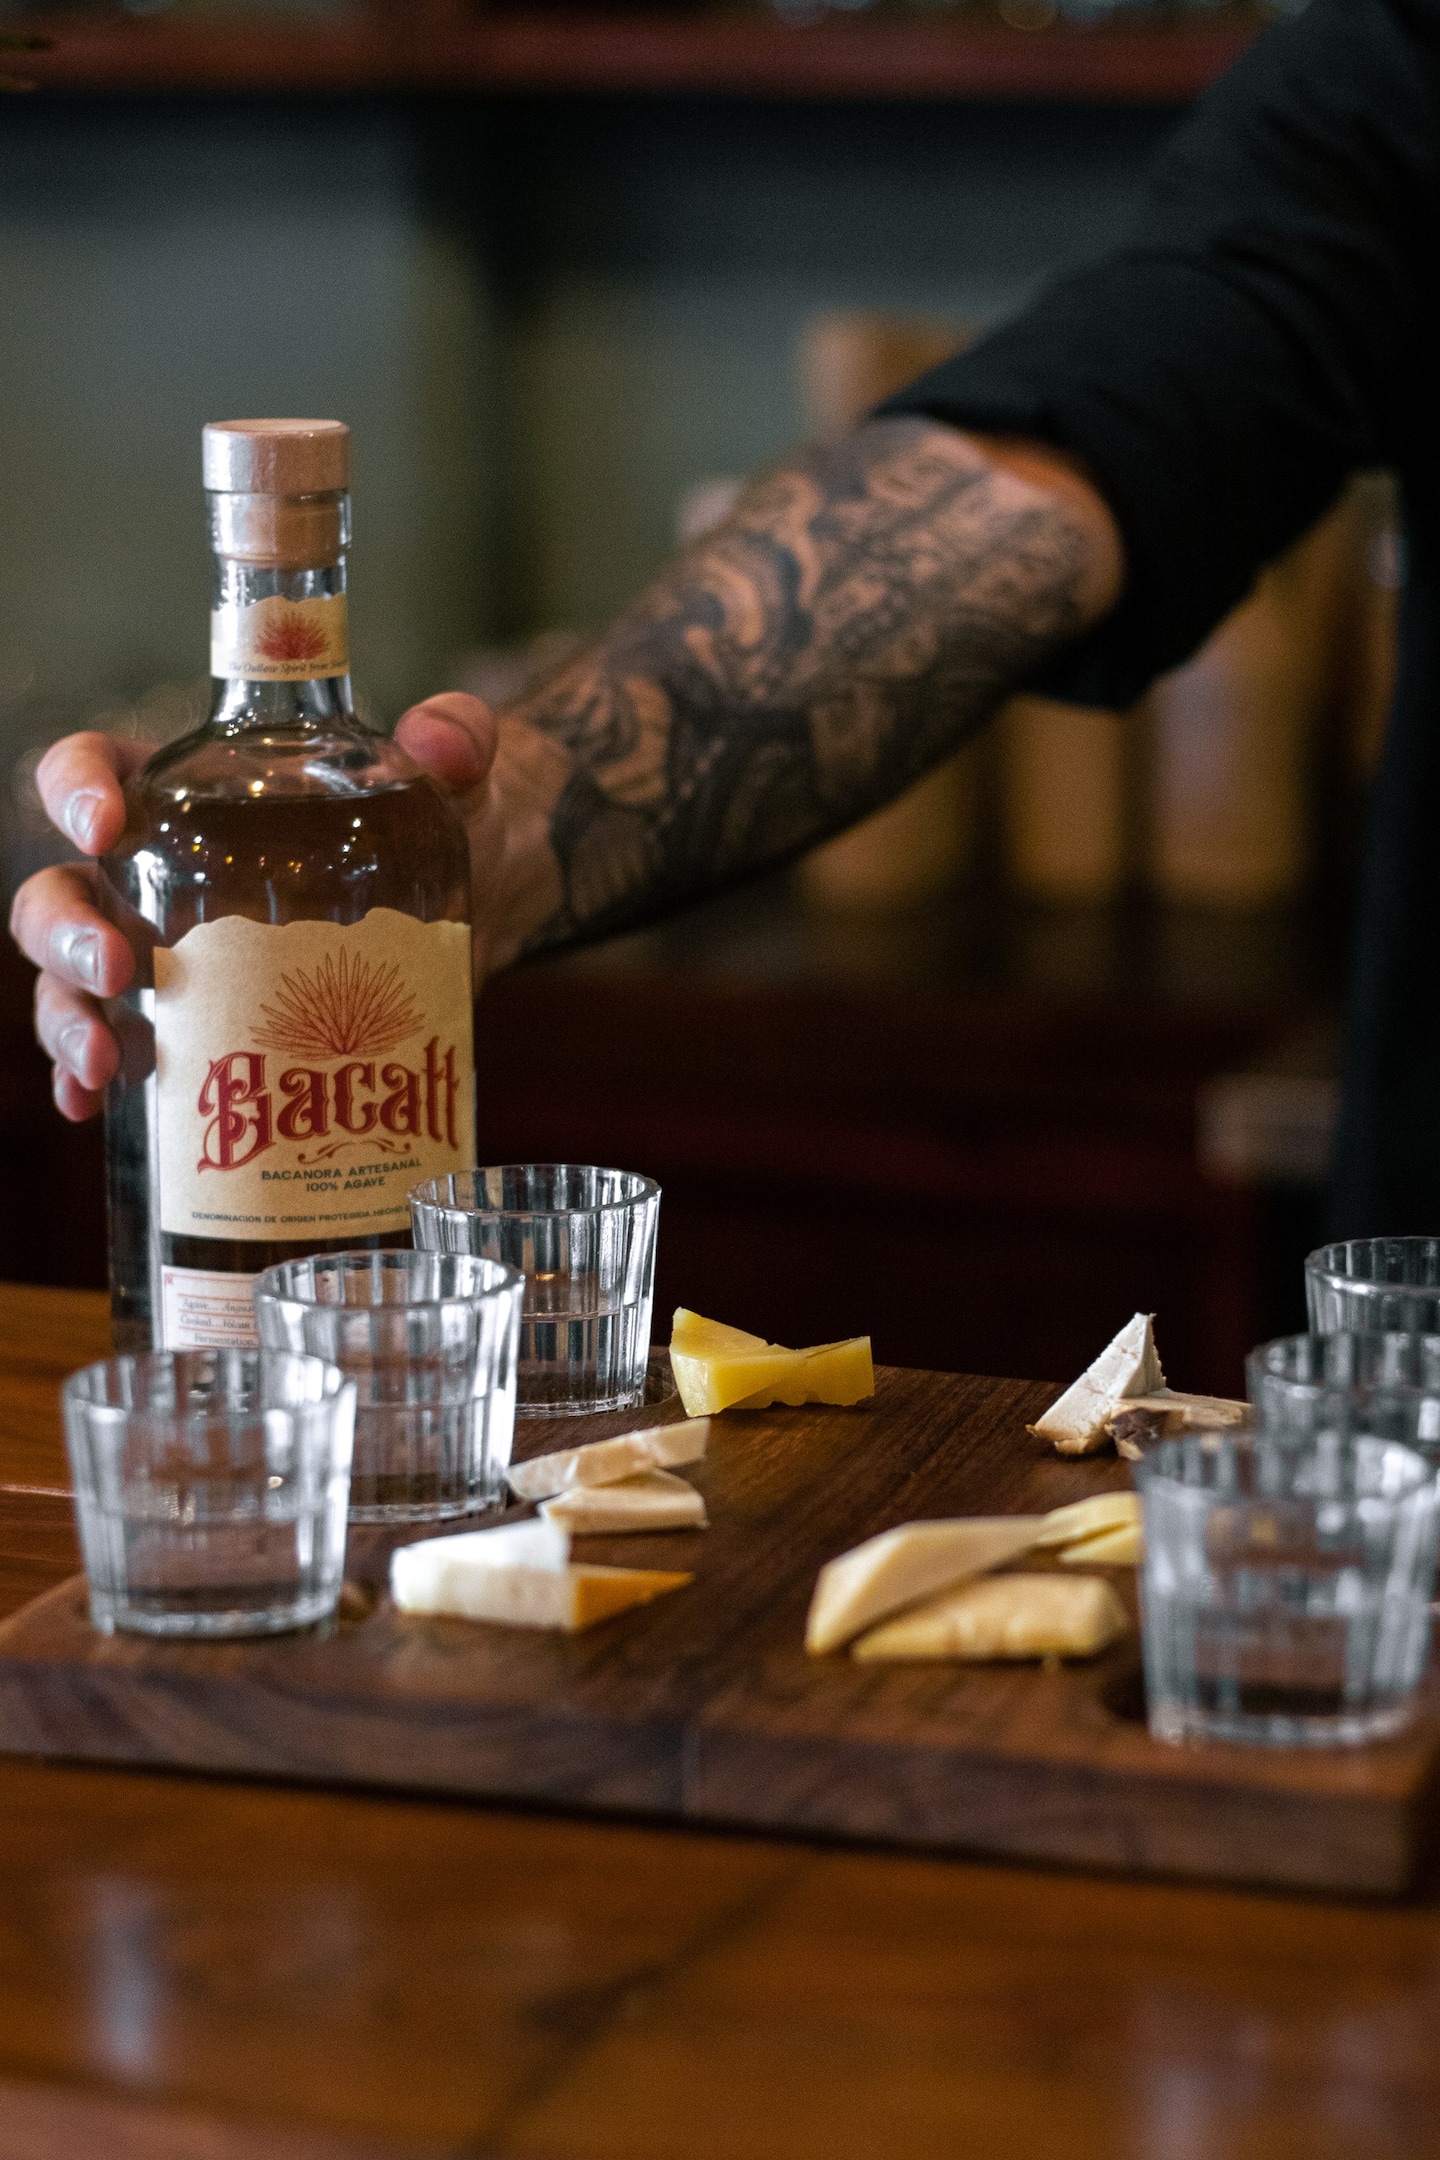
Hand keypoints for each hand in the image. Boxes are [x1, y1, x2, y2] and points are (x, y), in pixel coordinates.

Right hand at [10, 698, 567, 1124]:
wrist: (485, 903)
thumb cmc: (444, 819)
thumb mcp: (454, 771)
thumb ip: (455, 737)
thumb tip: (445, 743)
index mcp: (192, 791)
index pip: (97, 770)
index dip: (76, 788)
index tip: (106, 824)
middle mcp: (158, 873)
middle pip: (62, 892)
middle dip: (68, 934)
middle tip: (120, 972)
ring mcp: (170, 958)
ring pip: (72, 981)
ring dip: (68, 1021)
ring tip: (107, 1063)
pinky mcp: (200, 1025)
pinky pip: (119, 1053)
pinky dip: (91, 1081)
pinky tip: (93, 1105)